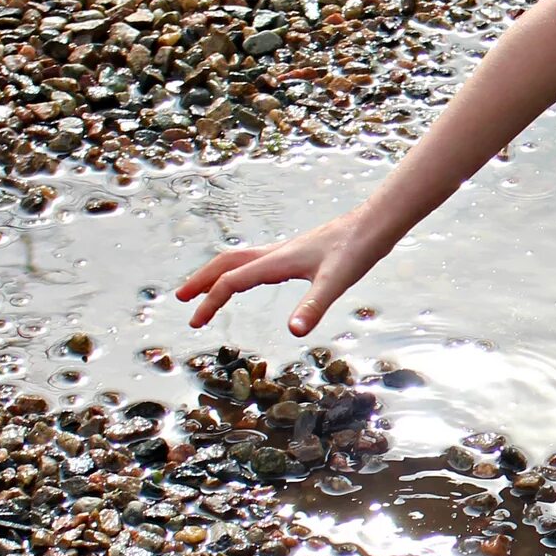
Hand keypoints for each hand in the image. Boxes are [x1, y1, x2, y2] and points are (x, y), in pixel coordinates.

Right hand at [175, 213, 382, 337]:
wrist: (374, 223)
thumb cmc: (357, 249)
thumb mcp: (336, 281)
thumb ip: (314, 306)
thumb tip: (294, 331)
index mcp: (277, 261)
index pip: (231, 281)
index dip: (210, 301)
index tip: (195, 322)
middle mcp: (275, 254)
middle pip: (226, 263)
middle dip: (201, 281)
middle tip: (181, 299)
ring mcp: (285, 252)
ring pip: (240, 259)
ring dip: (217, 273)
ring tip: (204, 290)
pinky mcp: (297, 253)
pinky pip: (257, 260)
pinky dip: (240, 270)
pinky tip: (248, 279)